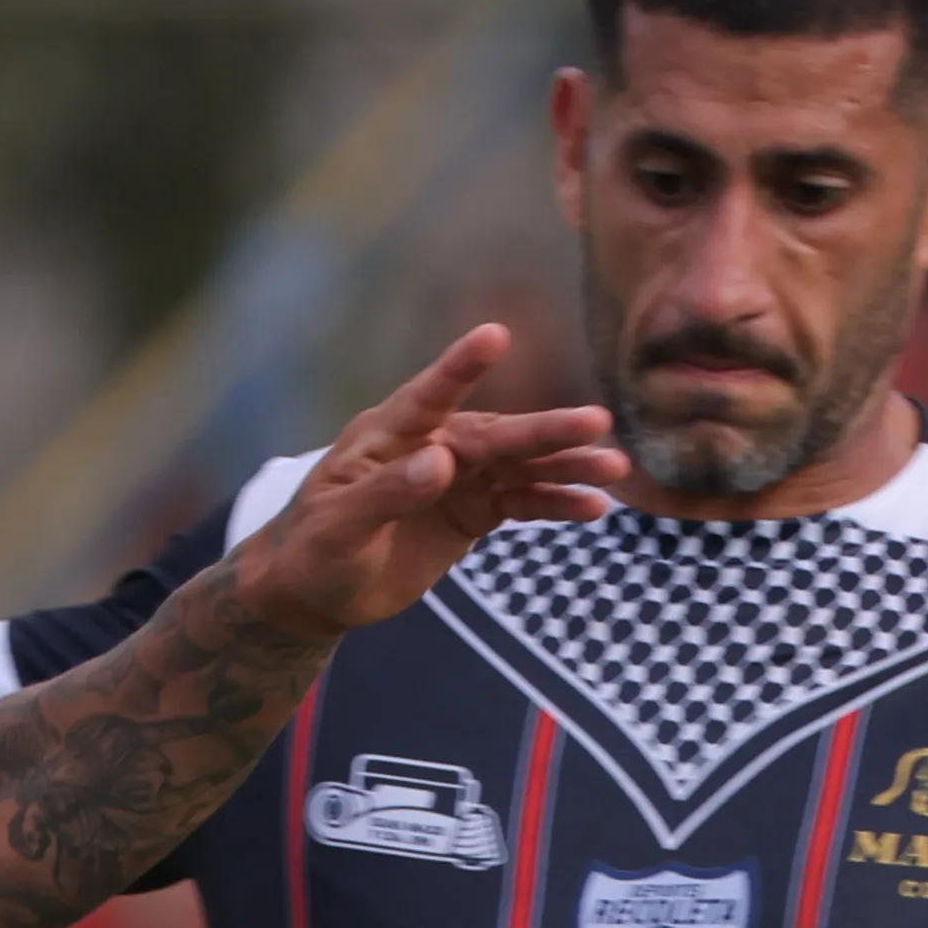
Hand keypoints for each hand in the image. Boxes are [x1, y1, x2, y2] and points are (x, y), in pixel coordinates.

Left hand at [231, 327, 625, 641]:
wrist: (315, 591)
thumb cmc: (312, 552)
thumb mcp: (338, 527)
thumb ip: (386, 492)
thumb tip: (440, 460)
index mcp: (389, 435)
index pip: (428, 396)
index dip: (460, 368)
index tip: (495, 336)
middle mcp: (431, 444)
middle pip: (494, 434)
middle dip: (544, 431)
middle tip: (596, 424)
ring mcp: (457, 476)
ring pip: (519, 465)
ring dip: (565, 466)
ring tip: (615, 469)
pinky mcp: (472, 509)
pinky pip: (521, 501)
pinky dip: (555, 503)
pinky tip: (592, 507)